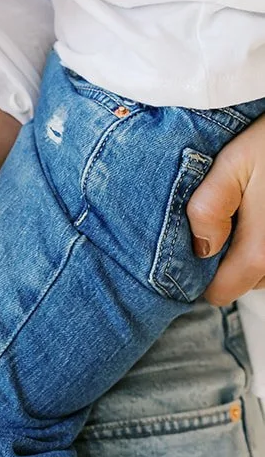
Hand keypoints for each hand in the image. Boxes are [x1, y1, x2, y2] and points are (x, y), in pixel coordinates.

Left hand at [186, 118, 264, 303]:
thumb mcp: (234, 163)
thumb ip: (208, 208)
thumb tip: (200, 247)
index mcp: (261, 253)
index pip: (218, 294)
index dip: (201, 273)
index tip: (198, 240)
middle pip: (244, 281)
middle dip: (228, 256)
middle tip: (227, 213)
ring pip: (264, 269)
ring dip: (252, 246)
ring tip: (248, 206)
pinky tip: (263, 207)